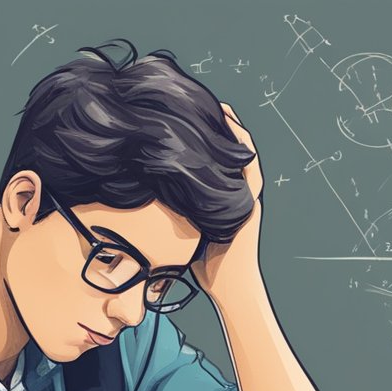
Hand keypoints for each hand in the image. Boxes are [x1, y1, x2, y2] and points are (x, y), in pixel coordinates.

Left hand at [191, 102, 263, 298]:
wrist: (228, 288)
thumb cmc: (204, 266)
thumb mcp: (185, 231)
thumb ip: (174, 213)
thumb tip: (140, 200)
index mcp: (223, 198)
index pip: (215, 160)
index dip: (207, 137)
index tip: (189, 116)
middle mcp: (237, 194)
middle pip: (230, 152)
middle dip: (220, 126)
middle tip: (204, 101)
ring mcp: (246, 199)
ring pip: (243, 156)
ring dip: (234, 131)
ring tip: (220, 108)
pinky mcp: (250, 206)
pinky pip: (250, 173)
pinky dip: (243, 151)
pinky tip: (235, 134)